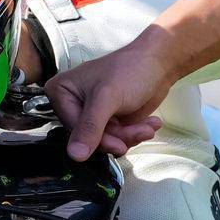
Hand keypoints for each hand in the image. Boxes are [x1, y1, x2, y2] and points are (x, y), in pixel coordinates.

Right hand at [53, 29, 176, 161]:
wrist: (158, 64)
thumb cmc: (130, 70)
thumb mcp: (107, 97)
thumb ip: (90, 126)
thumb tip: (75, 155)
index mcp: (61, 92)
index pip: (73, 129)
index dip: (97, 140)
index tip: (119, 143)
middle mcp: (71, 103)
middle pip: (89, 138)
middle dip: (118, 137)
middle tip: (141, 132)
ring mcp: (90, 113)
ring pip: (105, 141)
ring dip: (129, 136)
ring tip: (148, 127)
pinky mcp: (106, 120)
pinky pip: (115, 139)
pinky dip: (133, 134)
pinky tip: (148, 125)